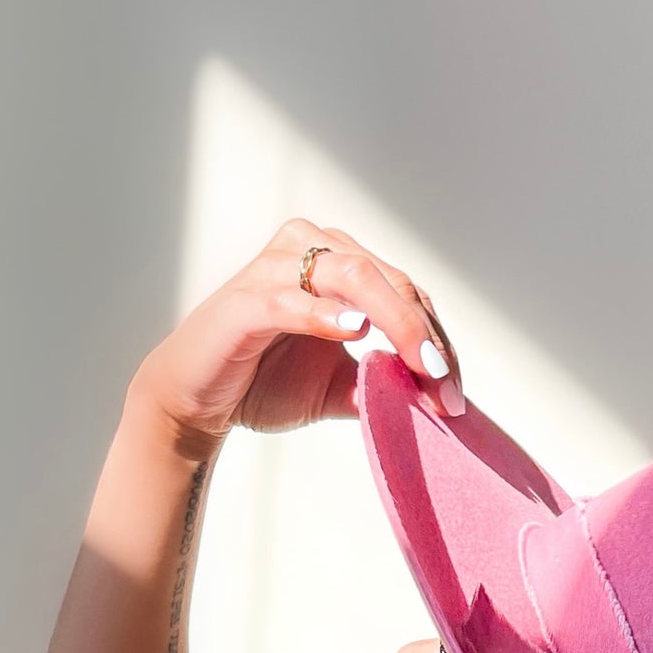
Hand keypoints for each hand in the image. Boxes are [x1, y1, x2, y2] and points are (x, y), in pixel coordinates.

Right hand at [129, 217, 462, 449]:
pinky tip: (355, 332)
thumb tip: (434, 393)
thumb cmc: (263, 382)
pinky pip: (294, 300)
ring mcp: (276, 268)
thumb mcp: (339, 386)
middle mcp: (309, 249)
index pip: (406, 291)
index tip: (455, 393)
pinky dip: (327, 315)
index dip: (437, 340)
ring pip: (354, 278)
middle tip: (447, 387)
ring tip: (422, 366)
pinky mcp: (247, 300)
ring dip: (397, 324)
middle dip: (425, 336)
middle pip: (389, 280)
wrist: (197, 403)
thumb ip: (384, 381)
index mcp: (337, 262)